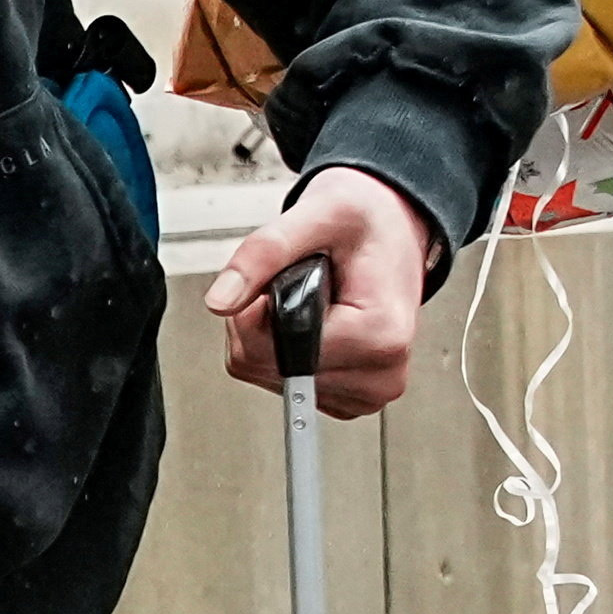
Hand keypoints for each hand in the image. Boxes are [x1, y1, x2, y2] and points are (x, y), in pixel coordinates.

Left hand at [202, 166, 439, 418]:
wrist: (392, 232)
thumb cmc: (366, 224)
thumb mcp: (318, 214)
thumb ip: (264, 253)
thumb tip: (220, 301)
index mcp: (380, 337)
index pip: (273, 349)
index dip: (257, 309)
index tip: (286, 275)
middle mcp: (378, 377)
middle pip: (265, 364)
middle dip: (261, 319)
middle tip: (299, 281)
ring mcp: (364, 394)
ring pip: (265, 373)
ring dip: (269, 332)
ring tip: (309, 298)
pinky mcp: (347, 398)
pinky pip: (280, 379)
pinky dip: (280, 347)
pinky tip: (310, 320)